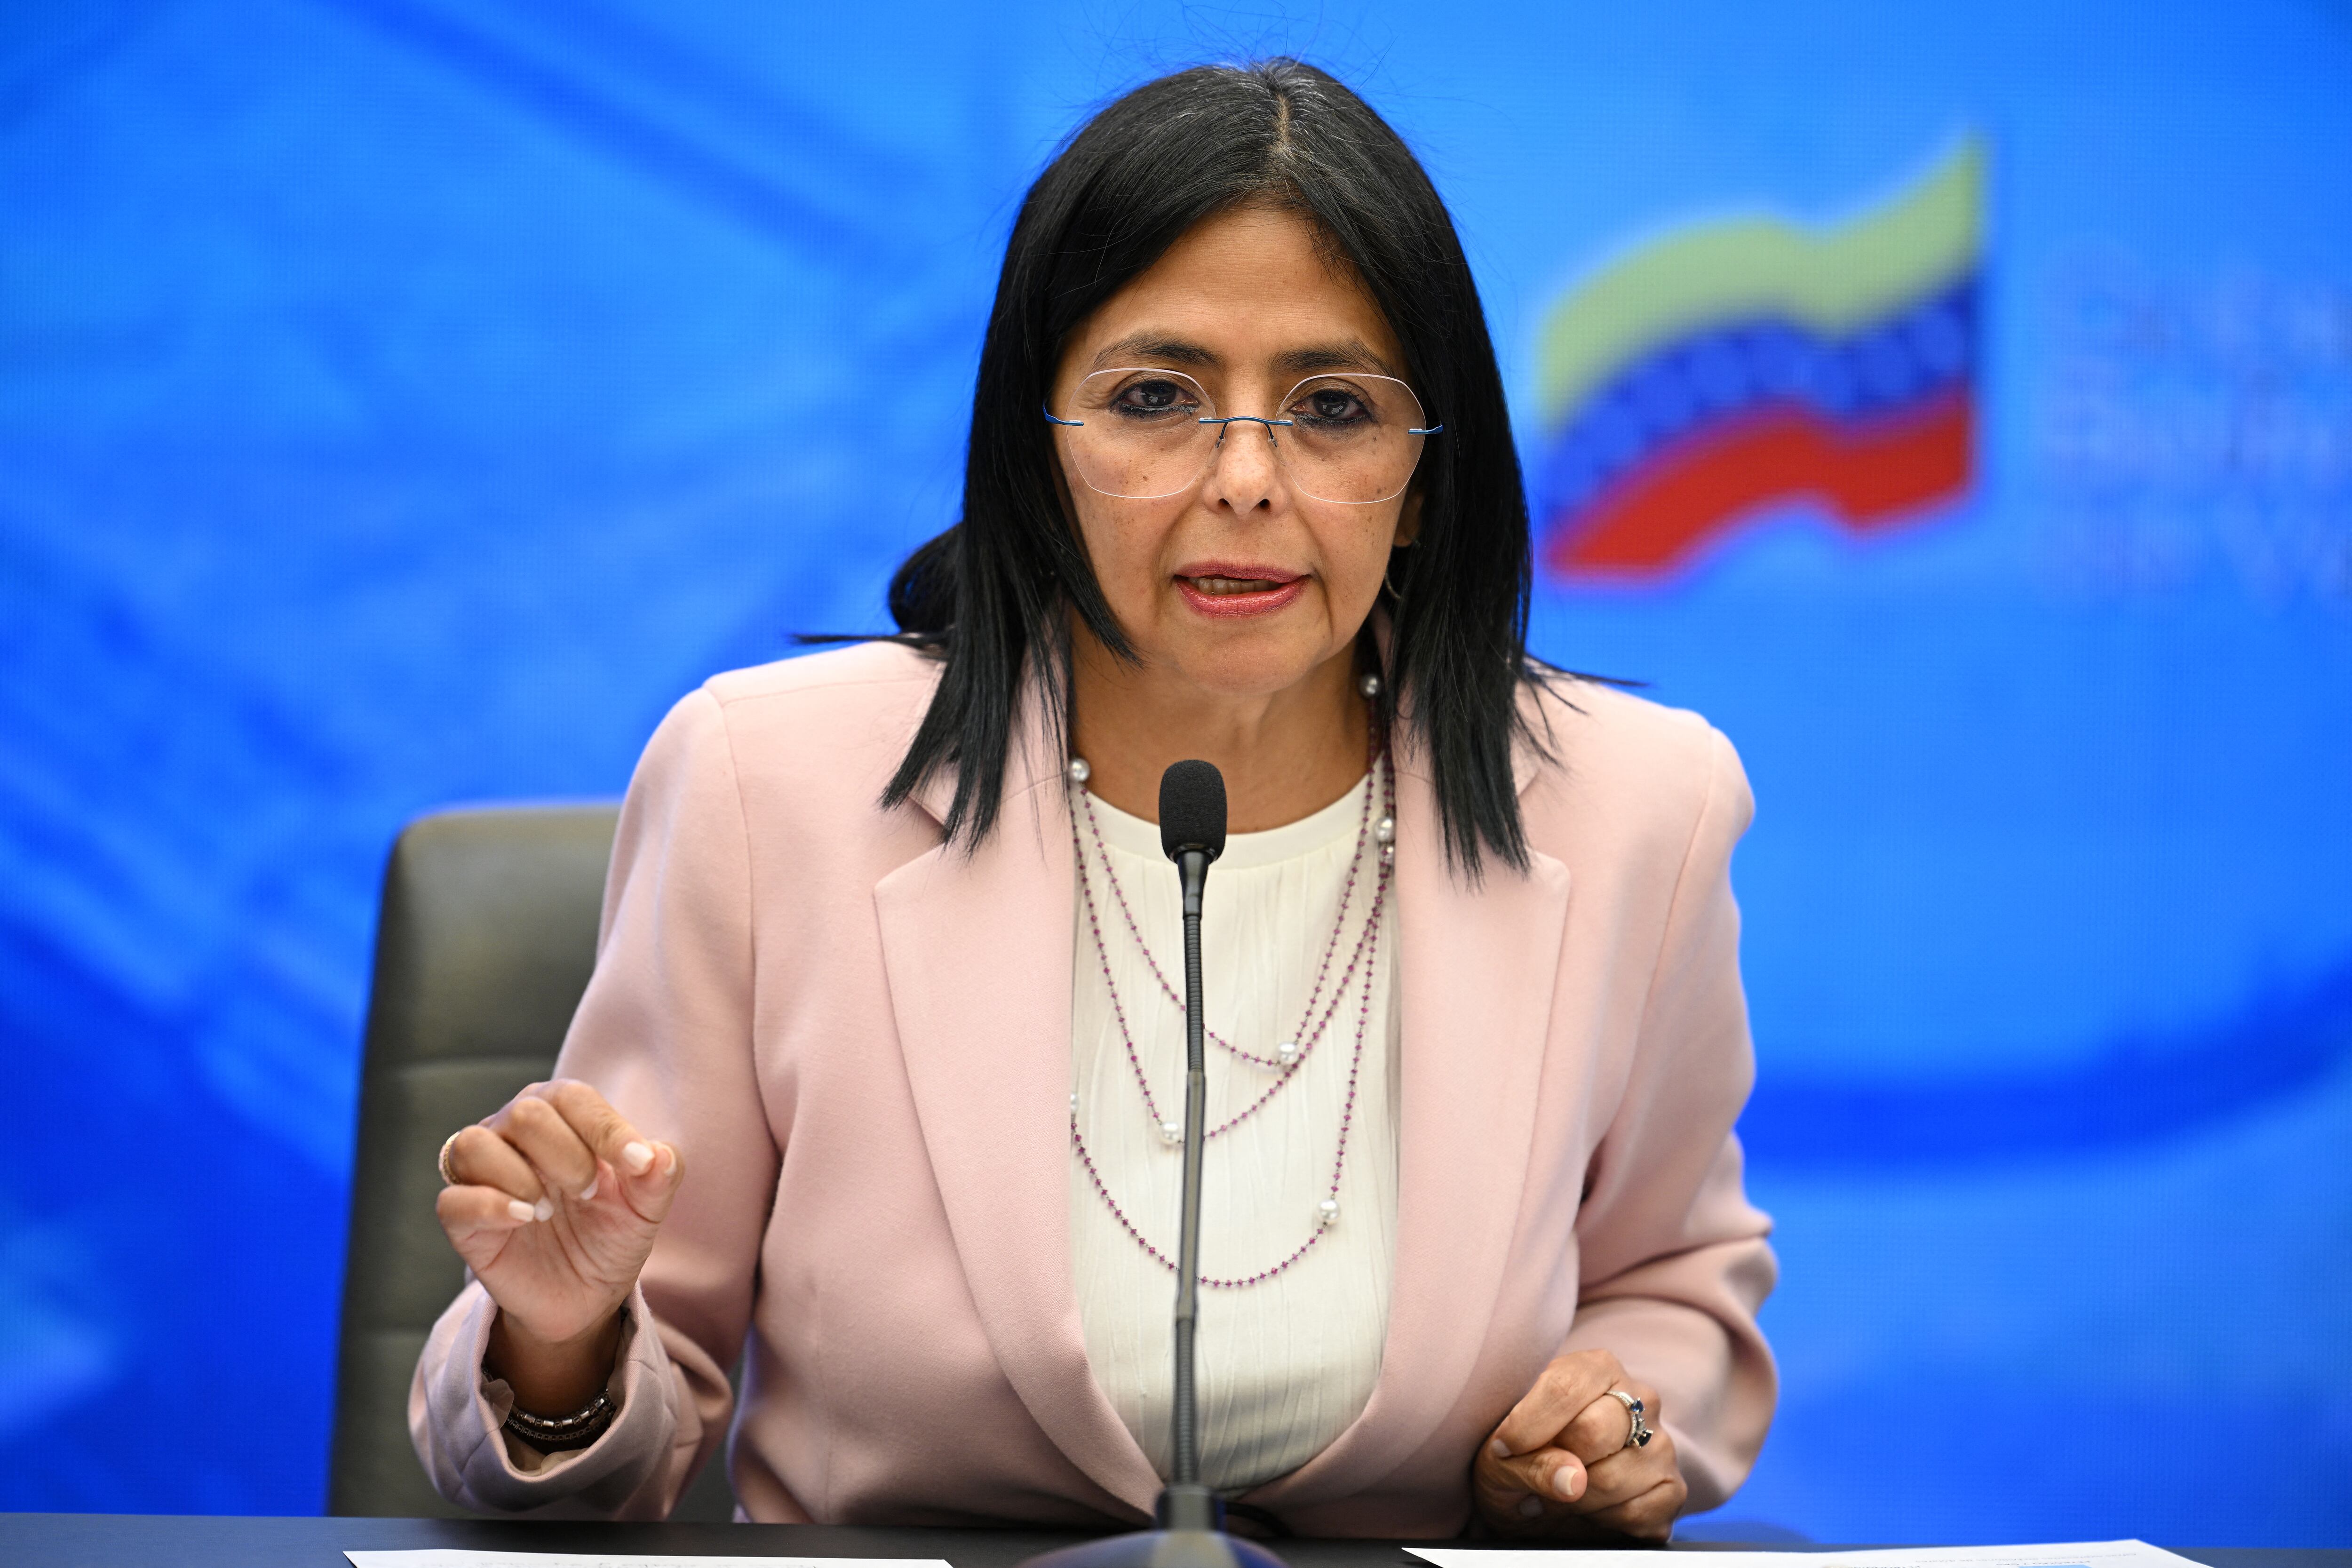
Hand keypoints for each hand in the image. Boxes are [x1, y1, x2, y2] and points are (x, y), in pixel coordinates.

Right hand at [435, 1079, 683, 1409]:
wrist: (584, 1295)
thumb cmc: (611, 1232)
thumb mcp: (646, 1207)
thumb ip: (659, 1175)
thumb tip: (658, 1156)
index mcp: (560, 1114)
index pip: (574, 1097)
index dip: (607, 1128)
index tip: (638, 1164)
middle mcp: (513, 1132)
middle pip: (525, 1113)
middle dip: (567, 1154)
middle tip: (589, 1193)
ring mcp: (481, 1173)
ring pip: (474, 1143)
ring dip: (520, 1177)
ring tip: (548, 1209)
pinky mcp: (462, 1219)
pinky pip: (453, 1199)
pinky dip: (489, 1207)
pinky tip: (523, 1219)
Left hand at [1471, 1349, 1685, 1540]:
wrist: (1542, 1499)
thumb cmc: (1519, 1458)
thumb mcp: (1501, 1456)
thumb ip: (1530, 1461)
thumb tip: (1572, 1480)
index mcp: (1596, 1369)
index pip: (1564, 1388)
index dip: (1528, 1425)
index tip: (1504, 1447)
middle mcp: (1639, 1399)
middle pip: (1593, 1431)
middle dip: (1554, 1463)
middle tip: (1539, 1473)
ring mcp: (1662, 1446)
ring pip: (1612, 1479)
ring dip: (1573, 1500)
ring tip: (1561, 1492)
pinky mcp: (1672, 1491)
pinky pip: (1635, 1513)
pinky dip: (1600, 1521)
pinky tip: (1590, 1509)